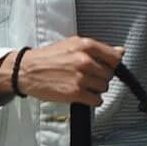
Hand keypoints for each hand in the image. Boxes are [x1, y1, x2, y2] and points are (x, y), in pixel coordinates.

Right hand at [0, 37, 123, 106]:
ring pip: (104, 88)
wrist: (27, 71)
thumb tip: (120, 52)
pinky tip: (81, 94)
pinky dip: (92, 100)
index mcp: (85, 45)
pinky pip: (96, 100)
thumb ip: (98, 49)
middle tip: (86, 75)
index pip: (114, 57)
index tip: (105, 66)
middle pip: (109, 74)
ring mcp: (81, 77)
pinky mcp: (76, 93)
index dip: (111, 64)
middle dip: (100, 76)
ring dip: (95, 88)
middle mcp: (84, 60)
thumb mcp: (72, 44)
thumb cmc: (48, 58)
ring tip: (81, 84)